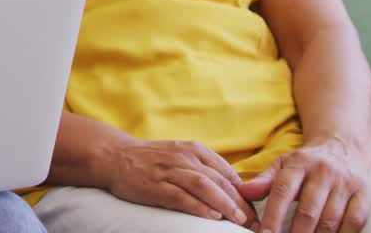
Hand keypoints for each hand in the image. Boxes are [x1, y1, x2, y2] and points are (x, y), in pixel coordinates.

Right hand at [102, 138, 257, 227]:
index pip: (227, 172)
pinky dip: (199, 206)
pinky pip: (181, 196)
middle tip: (255, 221)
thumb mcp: (180, 154)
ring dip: (225, 204)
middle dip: (241, 203)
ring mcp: (169, 170)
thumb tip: (233, 189)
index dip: (245, 193)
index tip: (256, 210)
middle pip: (220, 180)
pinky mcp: (155, 185)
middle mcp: (184, 157)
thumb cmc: (150, 159)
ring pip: (204, 186)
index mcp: (194, 149)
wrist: (114, 155)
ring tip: (240, 220)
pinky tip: (212, 216)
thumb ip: (204, 168)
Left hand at [238, 138, 370, 232]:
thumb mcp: (283, 164)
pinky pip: (354, 221)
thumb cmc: (308, 162)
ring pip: (331, 219)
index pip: (282, 192)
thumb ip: (264, 180)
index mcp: (299, 164)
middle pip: (308, 210)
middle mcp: (323, 172)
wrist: (344, 146)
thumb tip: (244, 192)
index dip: (273, 217)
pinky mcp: (364, 194)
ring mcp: (345, 184)